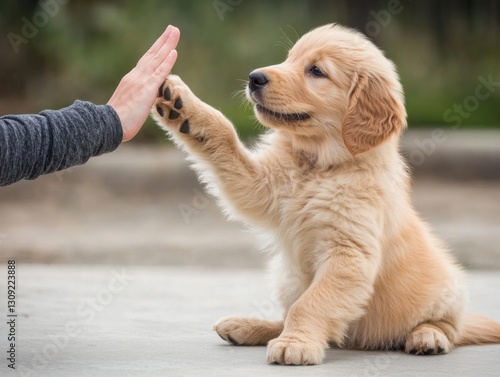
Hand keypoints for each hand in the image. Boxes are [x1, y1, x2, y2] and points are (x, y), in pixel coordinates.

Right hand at [107, 25, 179, 140]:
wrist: (109, 124)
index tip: (163, 41)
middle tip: (172, 28)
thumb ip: (135, 98)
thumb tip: (140, 101)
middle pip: (152, 55)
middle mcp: (136, 76)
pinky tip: (174, 52)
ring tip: (175, 32)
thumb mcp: (127, 104)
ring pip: (157, 59)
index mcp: (131, 80)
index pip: (146, 62)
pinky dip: (167, 62)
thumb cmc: (117, 120)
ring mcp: (141, 81)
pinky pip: (159, 73)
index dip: (155, 51)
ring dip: (167, 45)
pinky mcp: (147, 89)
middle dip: (163, 41)